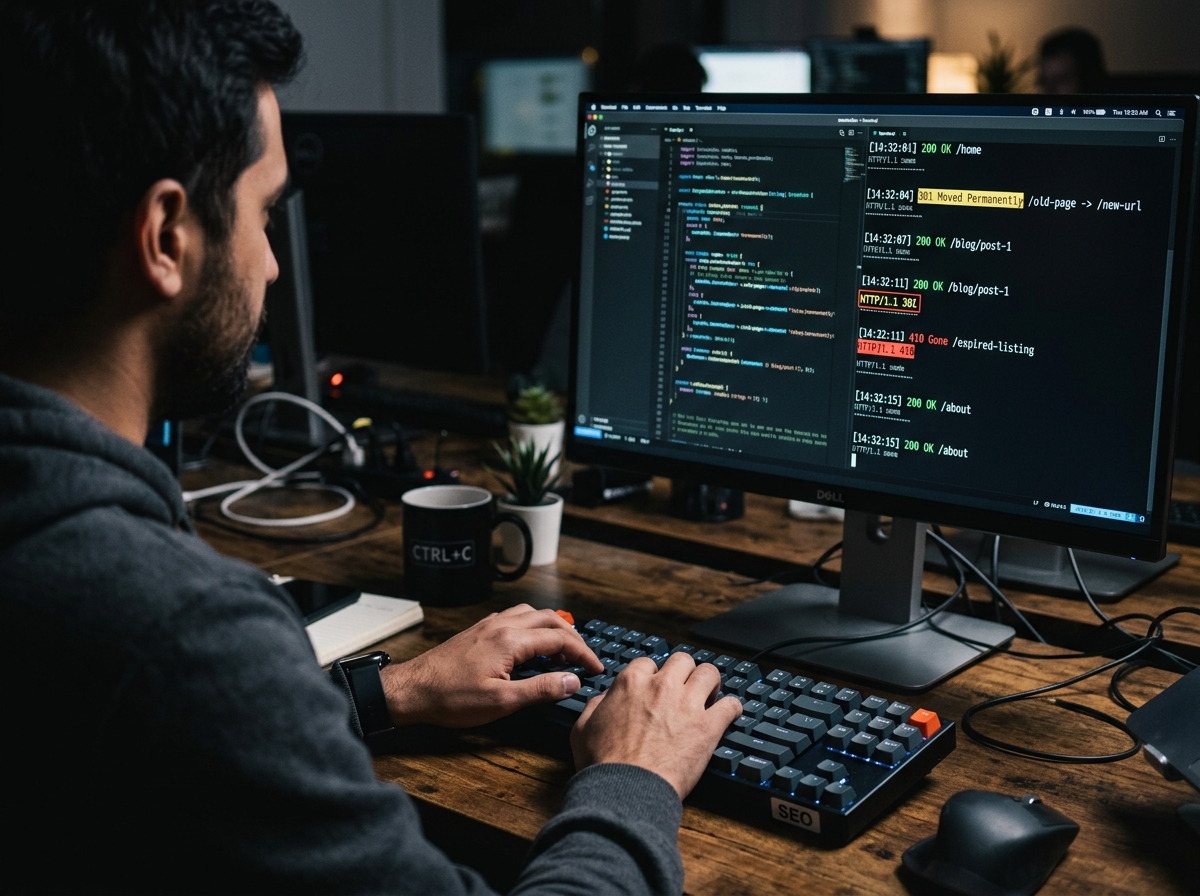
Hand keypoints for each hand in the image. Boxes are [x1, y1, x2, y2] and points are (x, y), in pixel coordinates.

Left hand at [381, 604, 604, 727]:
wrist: (412, 689)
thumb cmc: (451, 698)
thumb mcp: (501, 702)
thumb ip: (540, 689)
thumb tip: (572, 681)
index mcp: (511, 640)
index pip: (560, 640)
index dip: (583, 654)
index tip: (596, 668)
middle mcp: (502, 625)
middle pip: (550, 619)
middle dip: (573, 637)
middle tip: (585, 658)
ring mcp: (489, 625)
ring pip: (532, 614)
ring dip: (553, 628)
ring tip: (563, 649)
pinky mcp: (478, 630)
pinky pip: (514, 618)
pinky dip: (533, 626)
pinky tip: (531, 644)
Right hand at [569, 653, 742, 799]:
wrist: (625, 790)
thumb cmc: (603, 764)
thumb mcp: (583, 728)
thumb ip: (596, 706)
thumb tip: (605, 699)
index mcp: (632, 683)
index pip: (648, 663)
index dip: (652, 675)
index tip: (656, 687)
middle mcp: (662, 686)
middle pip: (683, 660)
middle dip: (684, 672)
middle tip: (685, 688)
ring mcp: (688, 704)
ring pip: (710, 673)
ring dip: (710, 683)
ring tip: (710, 695)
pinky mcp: (708, 727)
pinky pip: (731, 705)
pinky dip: (731, 709)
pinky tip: (728, 714)